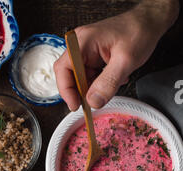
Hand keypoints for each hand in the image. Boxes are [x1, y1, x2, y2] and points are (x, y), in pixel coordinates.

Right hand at [54, 0, 178, 110]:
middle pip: (69, 76)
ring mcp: (86, 51)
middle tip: (95, 101)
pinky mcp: (92, 57)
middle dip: (82, 91)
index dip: (66, 90)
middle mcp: (81, 46)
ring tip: (112, 84)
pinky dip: (99, 83)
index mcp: (83, 42)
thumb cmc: (139, 32)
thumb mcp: (125, 61)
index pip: (63, 69)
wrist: (149, 23)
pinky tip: (113, 80)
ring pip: (80, 79)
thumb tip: (93, 101)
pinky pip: (89, 76)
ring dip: (93, 88)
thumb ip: (108, 83)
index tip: (75, 105)